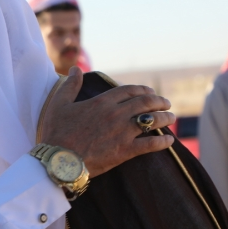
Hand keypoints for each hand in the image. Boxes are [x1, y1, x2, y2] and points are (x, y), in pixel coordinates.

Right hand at [41, 67, 174, 176]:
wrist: (58, 160)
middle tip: (166, 104)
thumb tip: (75, 68)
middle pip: (146, 103)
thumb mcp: (59, 104)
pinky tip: (169, 141)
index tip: (151, 92)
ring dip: (165, 118)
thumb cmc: (55, 132)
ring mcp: (122, 132)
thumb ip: (70, 85)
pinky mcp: (125, 151)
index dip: (143, 89)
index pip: (130, 90)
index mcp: (102, 101)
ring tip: (171, 118)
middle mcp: (116, 114)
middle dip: (159, 101)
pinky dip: (162, 142)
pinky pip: (150, 144)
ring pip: (152, 121)